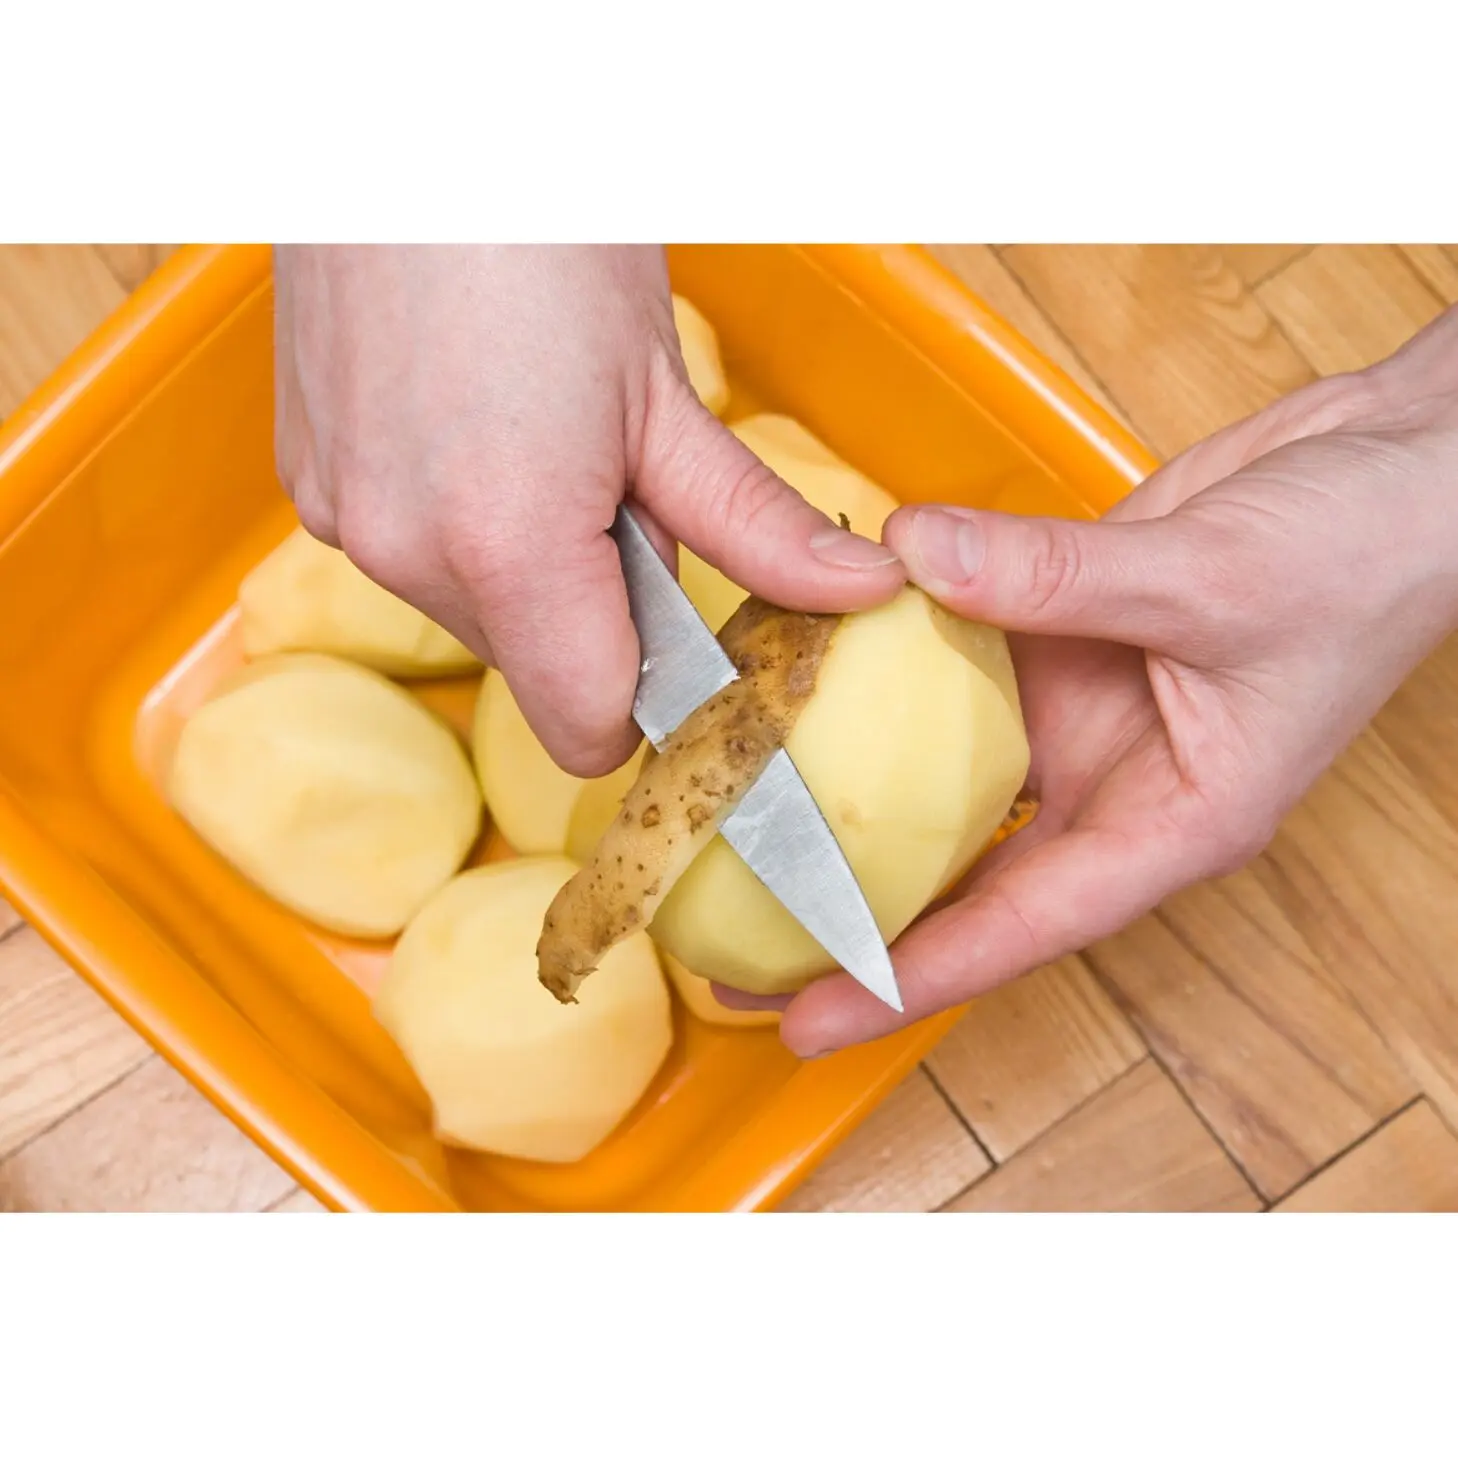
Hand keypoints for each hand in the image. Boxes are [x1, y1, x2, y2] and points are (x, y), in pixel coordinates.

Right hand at [273, 246, 903, 775]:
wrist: (405, 125)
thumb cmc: (541, 235)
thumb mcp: (665, 397)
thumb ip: (756, 523)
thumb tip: (855, 591)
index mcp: (507, 546)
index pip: (589, 725)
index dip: (650, 700)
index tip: (686, 644)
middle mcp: (407, 554)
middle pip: (537, 667)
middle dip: (595, 613)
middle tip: (620, 493)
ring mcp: (344, 520)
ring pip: (475, 614)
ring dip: (526, 567)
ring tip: (542, 445)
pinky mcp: (308, 487)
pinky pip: (413, 557)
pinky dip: (459, 526)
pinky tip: (478, 432)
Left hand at [752, 306, 1457, 1056]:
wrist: (1402, 467)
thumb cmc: (1366, 554)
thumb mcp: (1211, 580)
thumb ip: (1056, 576)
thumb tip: (912, 559)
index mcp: (1172, 822)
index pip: (1022, 926)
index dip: (911, 980)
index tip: (809, 1019)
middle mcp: (1116, 784)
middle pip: (967, 874)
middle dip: (860, 914)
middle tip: (742, 947)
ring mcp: (1083, 715)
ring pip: (949, 772)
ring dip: (858, 795)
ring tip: (748, 827)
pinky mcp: (1063, 641)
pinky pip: (959, 667)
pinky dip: (894, 668)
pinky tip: (814, 669)